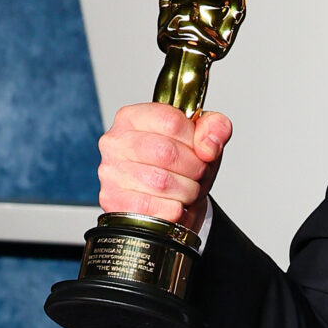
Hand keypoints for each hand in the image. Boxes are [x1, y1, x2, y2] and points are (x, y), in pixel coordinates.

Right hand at [97, 102, 231, 234]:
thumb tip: (208, 145)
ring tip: (186, 190)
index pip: (172, 121)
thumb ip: (215, 128)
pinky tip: (173, 204)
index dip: (195, 140)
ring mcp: (112, 173)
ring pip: (162, 182)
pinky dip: (174, 210)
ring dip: (186, 190)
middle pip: (167, 152)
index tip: (199, 149)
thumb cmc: (181, 168)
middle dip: (194, 168)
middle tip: (196, 174)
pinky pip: (155, 207)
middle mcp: (116, 142)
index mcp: (132, 117)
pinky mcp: (115, 202)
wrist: (171, 203)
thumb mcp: (203, 141)